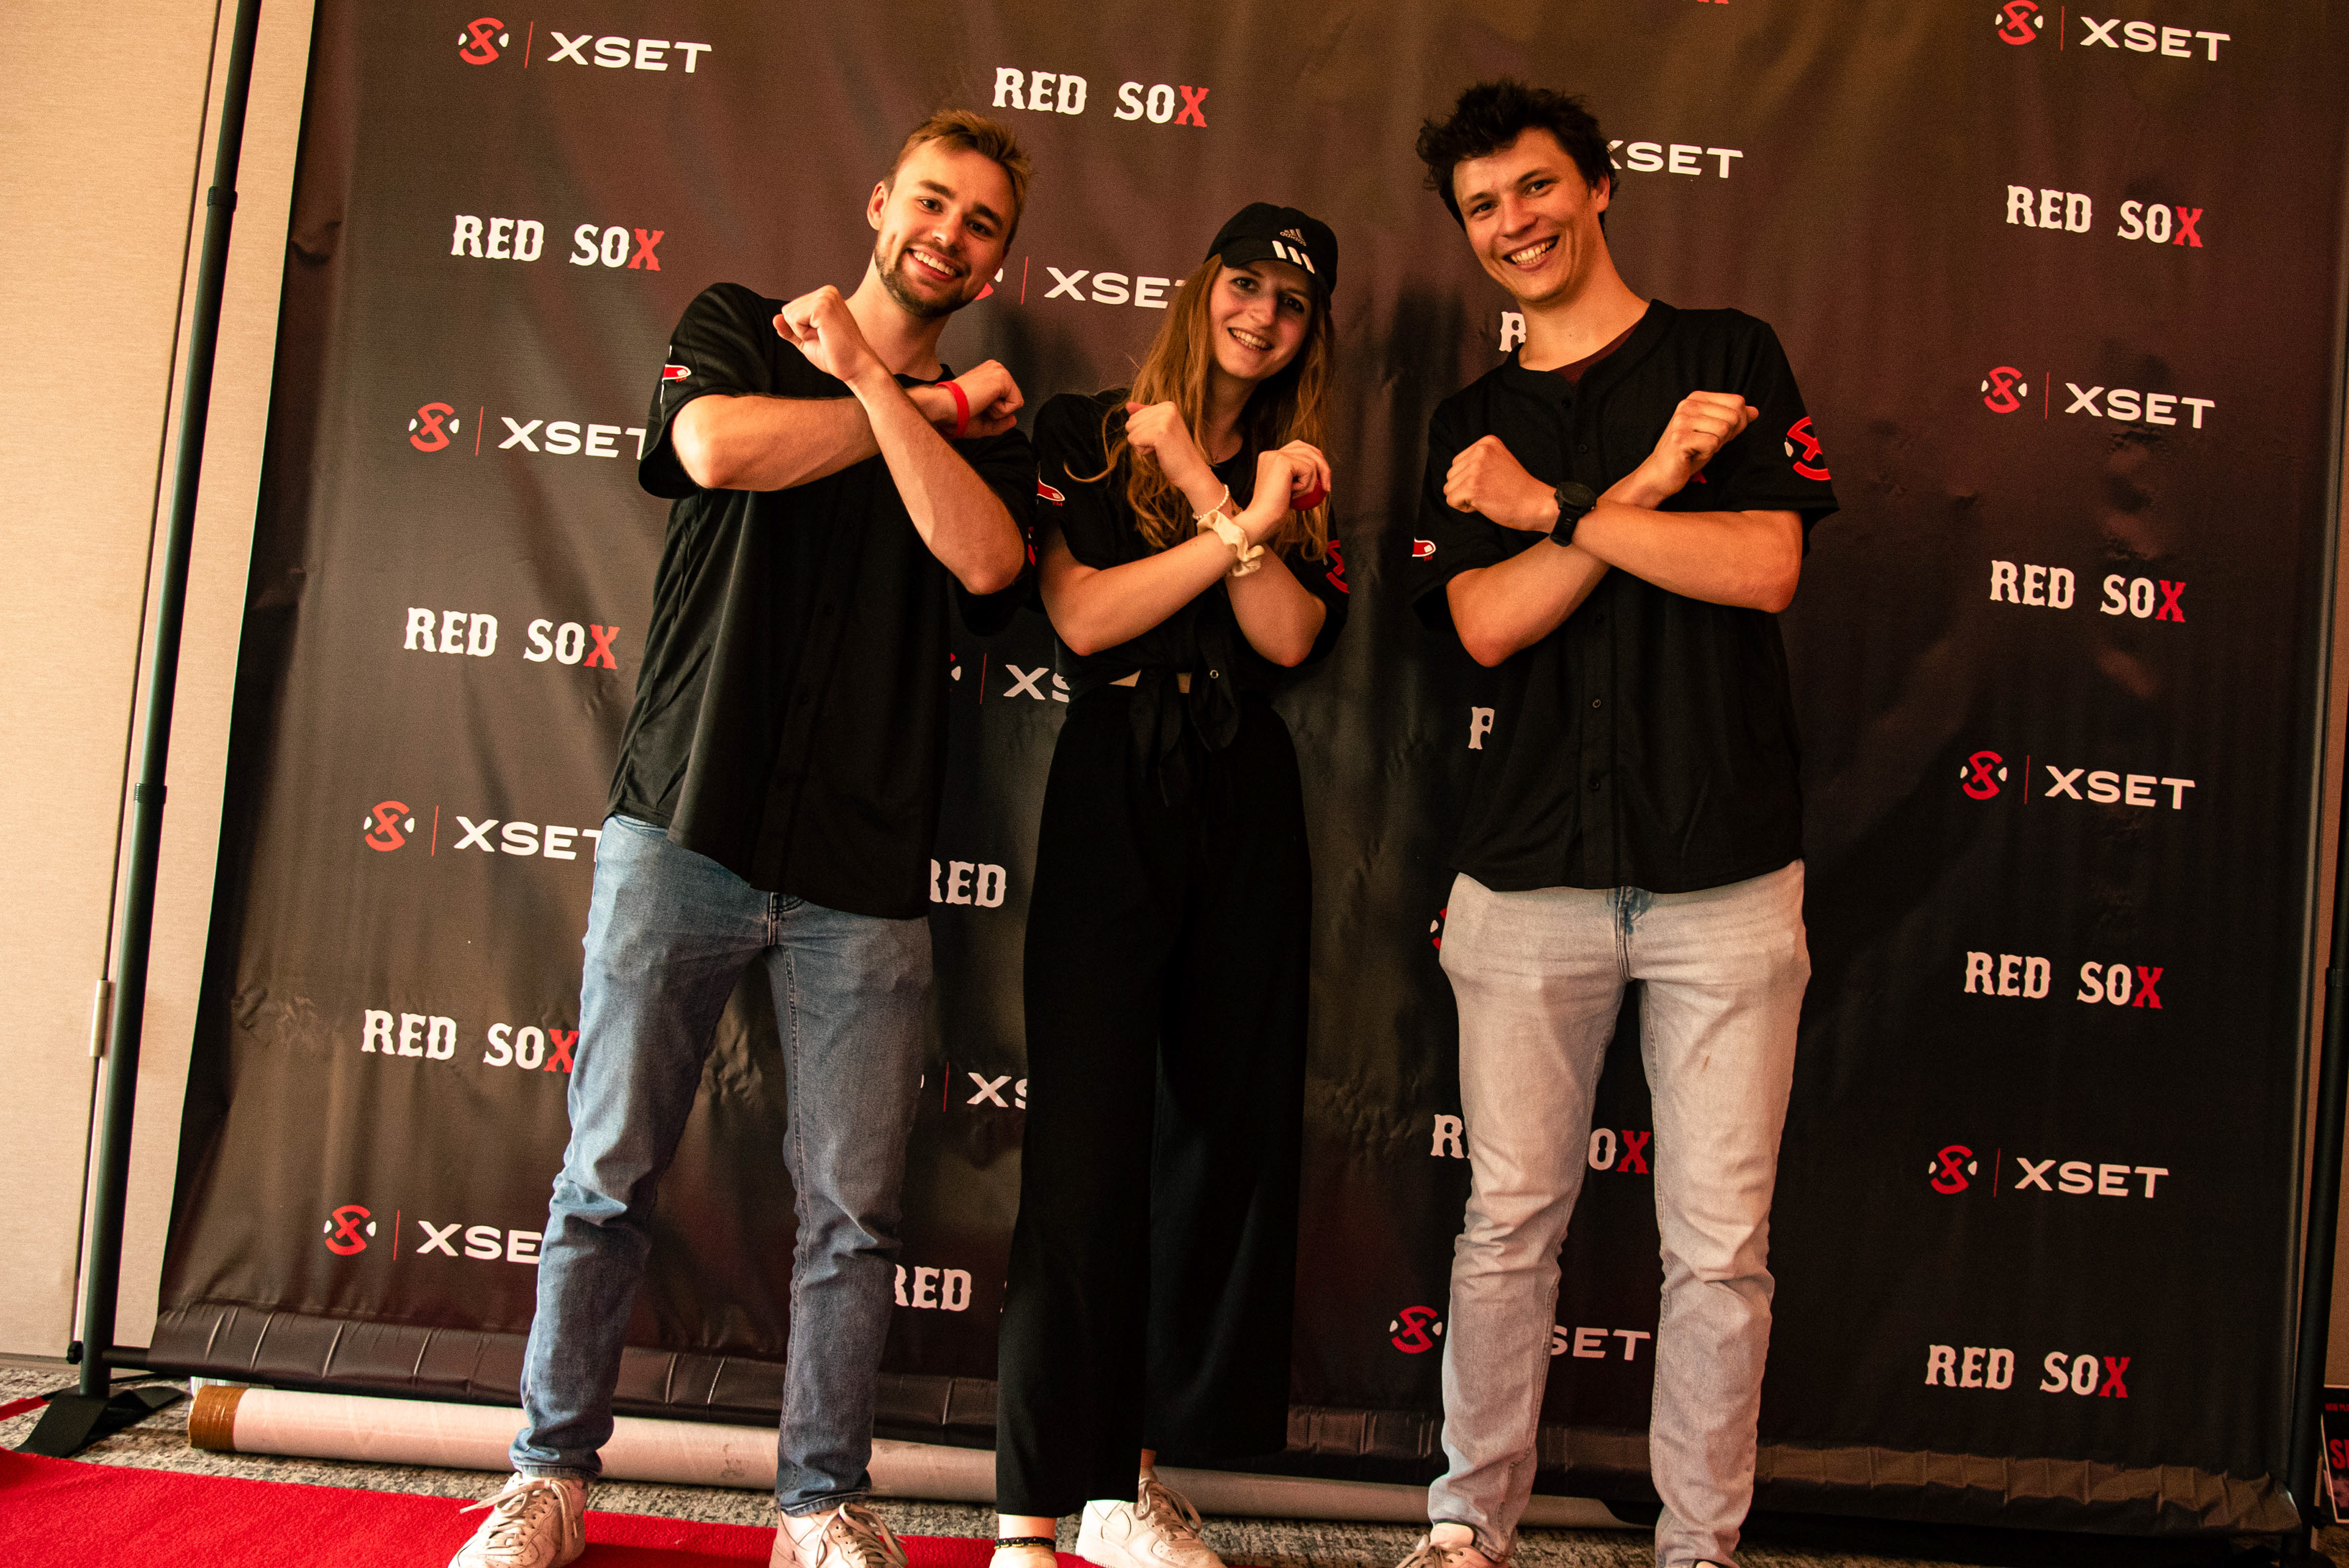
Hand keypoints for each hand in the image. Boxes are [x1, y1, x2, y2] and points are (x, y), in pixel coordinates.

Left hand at [774, 285, 879, 385]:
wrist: (856, 367)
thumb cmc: (835, 355)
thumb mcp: (806, 340)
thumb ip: (790, 329)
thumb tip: (775, 319)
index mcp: (826, 296)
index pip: (791, 309)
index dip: (800, 330)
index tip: (823, 336)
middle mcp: (827, 291)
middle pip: (788, 310)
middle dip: (800, 330)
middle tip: (824, 339)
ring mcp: (825, 297)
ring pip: (789, 314)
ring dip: (802, 333)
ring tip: (825, 338)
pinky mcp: (822, 306)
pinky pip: (793, 320)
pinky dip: (804, 334)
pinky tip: (824, 337)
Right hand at [924, 359, 1022, 438]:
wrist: (944, 406)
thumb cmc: (956, 413)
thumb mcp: (983, 422)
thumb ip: (1000, 422)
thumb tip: (1014, 420)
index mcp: (989, 373)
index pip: (1007, 398)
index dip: (993, 410)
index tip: (975, 404)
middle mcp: (995, 368)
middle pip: (1013, 400)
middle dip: (997, 411)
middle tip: (977, 405)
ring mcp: (999, 370)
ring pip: (1015, 402)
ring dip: (998, 411)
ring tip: (980, 403)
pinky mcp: (1002, 377)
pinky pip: (1016, 404)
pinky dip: (1000, 411)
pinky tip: (984, 403)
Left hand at [1122, 401, 1216, 498]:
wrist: (1191, 472)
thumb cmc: (1174, 454)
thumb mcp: (1159, 430)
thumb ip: (1144, 416)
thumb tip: (1128, 405)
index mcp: (1168, 405)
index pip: (1135, 416)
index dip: (1144, 433)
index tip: (1162, 439)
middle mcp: (1167, 408)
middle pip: (1131, 422)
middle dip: (1141, 438)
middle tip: (1161, 445)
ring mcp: (1165, 419)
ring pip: (1131, 432)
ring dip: (1142, 446)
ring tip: (1160, 449)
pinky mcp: (1160, 431)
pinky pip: (1134, 440)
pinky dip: (1142, 451)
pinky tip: (1159, 453)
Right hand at [1270, 440, 1331, 510]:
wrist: (1263, 519)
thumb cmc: (1274, 511)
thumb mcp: (1288, 490)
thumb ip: (1298, 476)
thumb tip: (1321, 471)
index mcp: (1270, 457)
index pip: (1300, 448)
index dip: (1315, 462)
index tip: (1323, 481)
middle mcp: (1272, 453)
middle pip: (1308, 450)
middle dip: (1323, 467)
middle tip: (1326, 487)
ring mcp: (1276, 455)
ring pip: (1311, 461)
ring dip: (1311, 482)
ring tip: (1298, 496)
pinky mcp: (1282, 461)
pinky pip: (1308, 469)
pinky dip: (1306, 486)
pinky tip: (1293, 495)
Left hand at [1443, 435, 1556, 531]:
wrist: (1536, 504)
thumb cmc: (1518, 489)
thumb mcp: (1499, 461)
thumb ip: (1478, 461)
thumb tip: (1454, 472)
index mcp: (1487, 443)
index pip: (1458, 462)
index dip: (1470, 478)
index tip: (1492, 482)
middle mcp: (1480, 451)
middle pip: (1451, 475)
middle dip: (1465, 488)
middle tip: (1490, 491)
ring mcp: (1476, 468)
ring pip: (1449, 488)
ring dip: (1464, 498)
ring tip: (1487, 497)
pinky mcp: (1472, 487)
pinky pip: (1451, 500)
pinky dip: (1464, 507)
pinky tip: (1483, 504)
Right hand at [1632, 391, 1758, 499]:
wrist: (1661, 473)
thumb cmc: (1689, 452)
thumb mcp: (1714, 431)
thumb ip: (1734, 419)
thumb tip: (1755, 411)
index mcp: (1696, 398)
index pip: (1737, 402)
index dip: (1739, 422)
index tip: (1719, 433)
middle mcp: (1687, 405)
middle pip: (1734, 416)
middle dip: (1728, 435)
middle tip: (1707, 443)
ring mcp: (1682, 420)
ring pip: (1724, 429)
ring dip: (1716, 445)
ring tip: (1699, 448)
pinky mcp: (1679, 438)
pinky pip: (1712, 443)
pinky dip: (1707, 453)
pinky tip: (1692, 454)